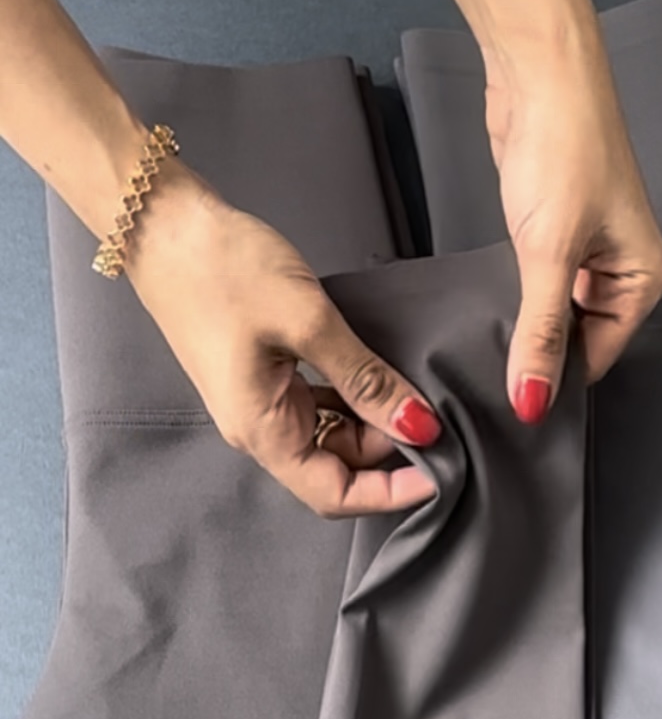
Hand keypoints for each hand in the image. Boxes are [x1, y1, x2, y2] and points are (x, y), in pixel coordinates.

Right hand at [128, 164, 441, 515]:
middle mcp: (257, 427)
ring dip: (372, 421)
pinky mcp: (263, 373)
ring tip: (414, 389)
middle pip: (336, 468)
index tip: (441, 470)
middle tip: (435, 413)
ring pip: (330, 435)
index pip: (334, 496)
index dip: (390, 493)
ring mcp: (259, 400)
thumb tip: (418, 425)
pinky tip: (379, 371)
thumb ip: (366, 380)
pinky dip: (352, 396)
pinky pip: (318, 404)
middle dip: (387, 450)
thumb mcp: (308, 322)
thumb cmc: (222, 268)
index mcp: (261, 431)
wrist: (162, 222)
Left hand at [483, 28, 661, 422]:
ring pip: (555, 314)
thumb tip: (534, 402)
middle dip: (539, 353)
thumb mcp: (550, 253)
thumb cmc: (565, 148)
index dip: (556, 381)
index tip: (511, 401)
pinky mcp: (555, 235)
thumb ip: (541, 333)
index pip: (599, 358)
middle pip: (579, 341)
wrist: (539, 75)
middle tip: (491, 366)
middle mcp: (623, 271)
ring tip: (487, 332)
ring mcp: (589, 252)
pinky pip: (537, 286)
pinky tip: (490, 301)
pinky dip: (516, 296)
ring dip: (524, 323)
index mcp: (644, 281)